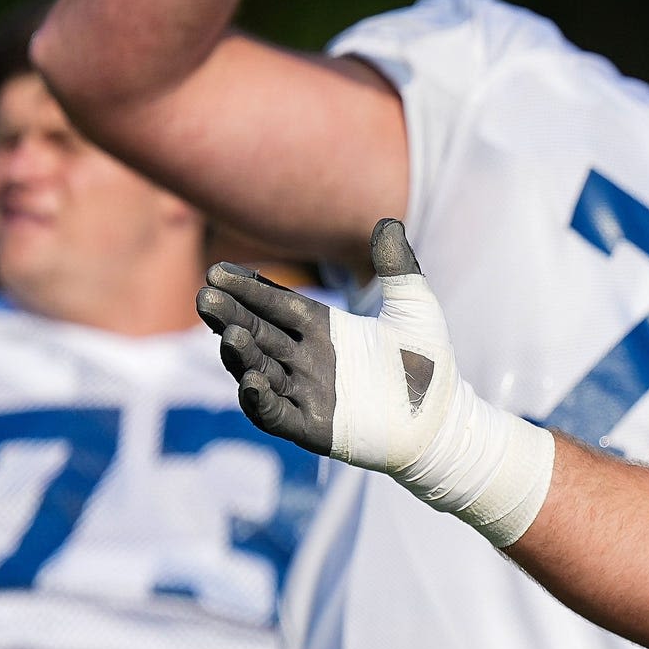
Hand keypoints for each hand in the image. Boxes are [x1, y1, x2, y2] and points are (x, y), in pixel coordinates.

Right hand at [199, 218, 448, 466]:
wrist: (444, 420)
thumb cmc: (429, 364)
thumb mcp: (414, 309)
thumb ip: (398, 269)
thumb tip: (388, 221)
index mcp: (324, 328)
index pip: (277, 304)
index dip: (248, 288)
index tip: (217, 272)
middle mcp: (307, 359)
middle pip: (259, 332)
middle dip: (231, 315)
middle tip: (205, 296)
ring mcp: (306, 394)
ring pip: (261, 369)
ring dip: (242, 354)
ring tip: (230, 335)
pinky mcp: (313, 427)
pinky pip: (277, 413)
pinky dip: (261, 400)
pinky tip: (251, 382)